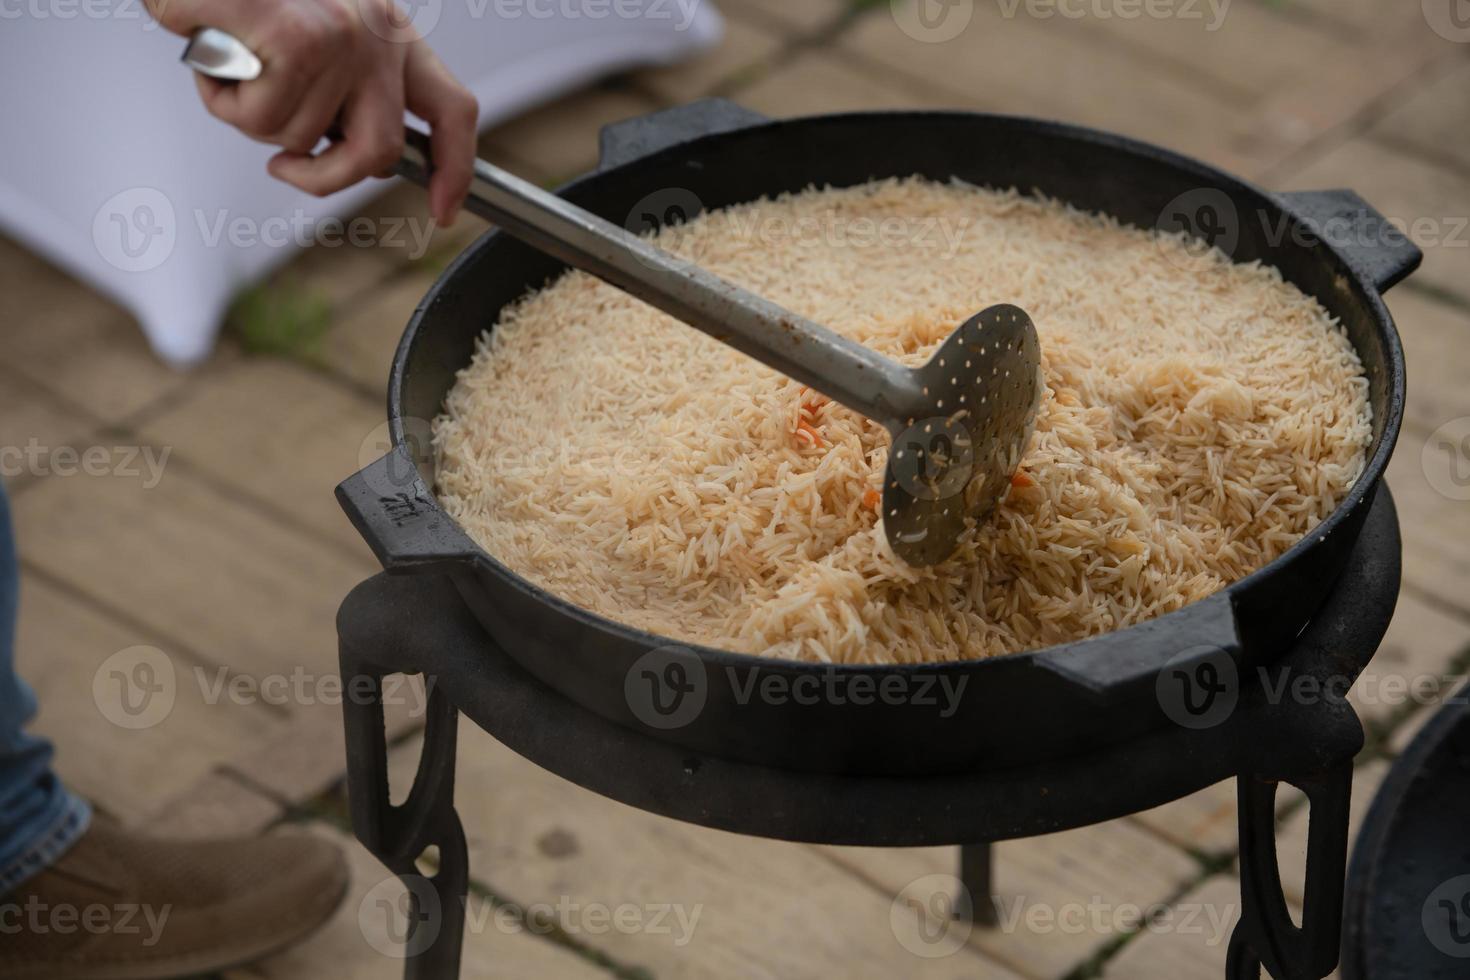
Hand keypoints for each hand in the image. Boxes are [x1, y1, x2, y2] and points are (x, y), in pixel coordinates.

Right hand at [150, 0, 476, 224]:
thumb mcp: (314, 33)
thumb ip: (345, 89)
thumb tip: (350, 152)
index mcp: (390, 31)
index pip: (452, 110)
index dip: (453, 169)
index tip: (444, 210)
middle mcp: (377, 34)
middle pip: (378, 150)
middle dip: (325, 175)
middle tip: (283, 166)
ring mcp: (342, 38)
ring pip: (301, 137)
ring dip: (251, 118)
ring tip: (233, 65)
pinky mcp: (298, 40)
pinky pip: (261, 117)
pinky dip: (222, 99)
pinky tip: (214, 57)